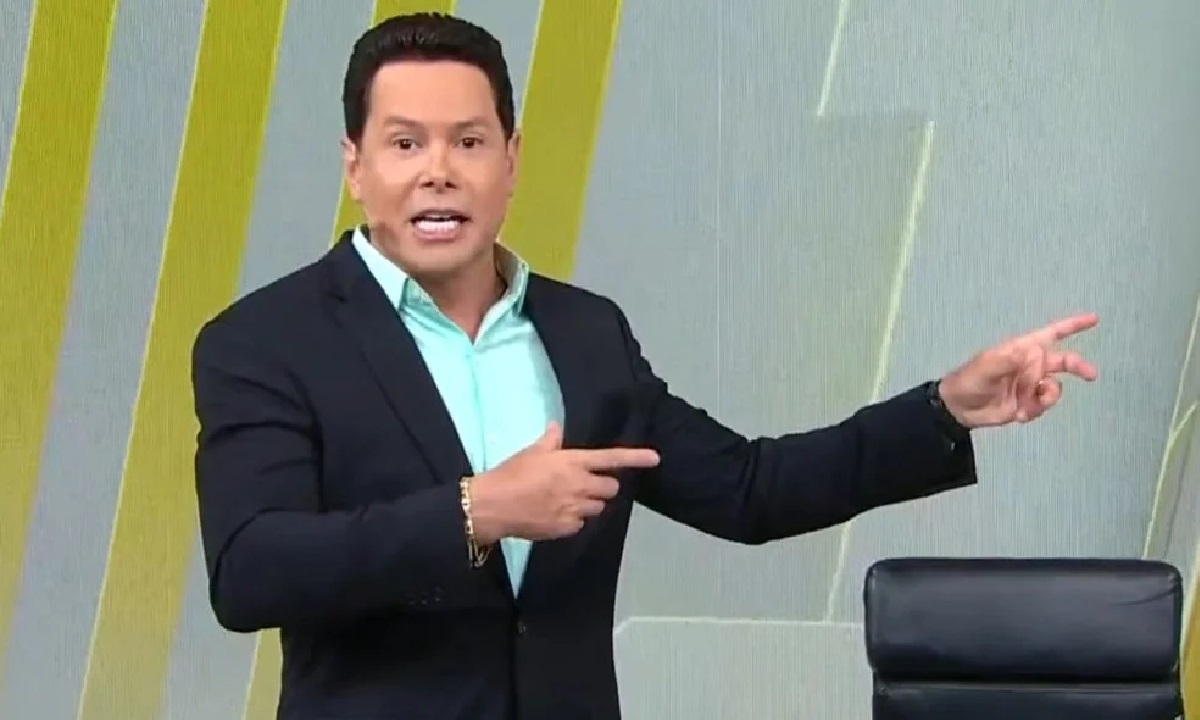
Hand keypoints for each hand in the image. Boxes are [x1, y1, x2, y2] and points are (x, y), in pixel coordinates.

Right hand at [468, 422, 659, 541]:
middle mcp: (579, 485)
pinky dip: (573, 519)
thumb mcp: (531, 452)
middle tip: (584, 484)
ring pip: (597, 507)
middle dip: (603, 486)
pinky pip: (580, 523)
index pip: (611, 458)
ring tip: (566, 499)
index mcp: (573, 462)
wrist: (493, 506)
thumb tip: (556, 428)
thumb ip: (550, 441)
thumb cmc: (511, 473)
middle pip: (611, 488)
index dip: (636, 457)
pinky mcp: (567, 528)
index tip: (655, 458)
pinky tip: (555, 514)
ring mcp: (575, 509)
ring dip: (589, 502)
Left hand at [937, 313, 1099, 428]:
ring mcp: (1030, 385)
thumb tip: (1032, 351)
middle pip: (1064, 361)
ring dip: (1045, 398)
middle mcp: (1031, 365)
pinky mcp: (1028, 403)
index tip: (1094, 319)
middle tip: (1090, 375)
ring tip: (1025, 406)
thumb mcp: (986, 366)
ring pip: (1054, 389)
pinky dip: (1034, 411)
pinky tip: (1017, 414)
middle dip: (1078, 367)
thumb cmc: (969, 380)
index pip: (1051, 334)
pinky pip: (1043, 406)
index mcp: (1022, 350)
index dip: (1072, 326)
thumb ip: (1009, 359)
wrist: (959, 409)